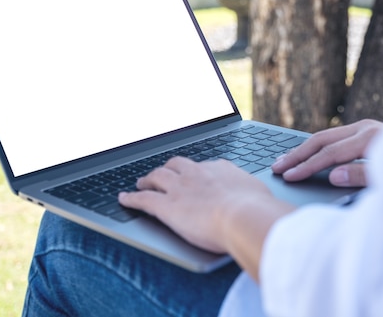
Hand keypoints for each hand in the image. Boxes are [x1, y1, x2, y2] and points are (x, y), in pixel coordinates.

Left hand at [119, 156, 279, 253]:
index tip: (193, 175)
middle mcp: (196, 173)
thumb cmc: (257, 209)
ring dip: (147, 179)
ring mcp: (179, 188)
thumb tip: (254, 194)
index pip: (202, 166)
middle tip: (160, 174)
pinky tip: (124, 199)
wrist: (243, 216)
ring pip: (156, 177)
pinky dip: (131, 198)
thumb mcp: (258, 193)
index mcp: (219, 168)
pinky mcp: (166, 206)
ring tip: (141, 182)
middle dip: (166, 169)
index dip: (194, 171)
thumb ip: (250, 191)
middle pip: (175, 165)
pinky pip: (143, 199)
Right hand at [271, 119, 382, 186]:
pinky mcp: (366, 131)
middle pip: (321, 140)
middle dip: (297, 155)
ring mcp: (365, 128)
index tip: (288, 177)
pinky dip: (316, 147)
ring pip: (325, 136)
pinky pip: (334, 138)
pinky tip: (305, 154)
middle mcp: (366, 128)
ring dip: (303, 150)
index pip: (330, 153)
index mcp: (371, 138)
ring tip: (283, 161)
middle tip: (276, 167)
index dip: (307, 166)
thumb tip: (332, 174)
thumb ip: (362, 175)